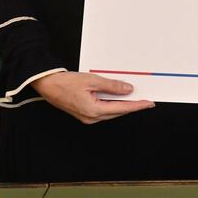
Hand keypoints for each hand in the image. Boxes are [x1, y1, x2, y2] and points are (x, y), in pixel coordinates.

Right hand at [31, 71, 153, 124]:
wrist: (48, 85)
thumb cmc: (66, 83)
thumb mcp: (92, 80)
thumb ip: (112, 86)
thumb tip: (127, 89)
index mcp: (94, 110)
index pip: (122, 108)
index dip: (137, 105)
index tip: (149, 103)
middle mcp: (91, 117)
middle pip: (118, 112)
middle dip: (132, 106)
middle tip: (145, 100)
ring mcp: (87, 117)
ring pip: (111, 111)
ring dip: (123, 105)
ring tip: (135, 98)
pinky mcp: (84, 114)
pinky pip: (103, 110)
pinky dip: (112, 104)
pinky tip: (118, 98)